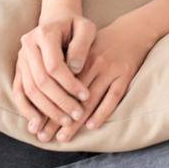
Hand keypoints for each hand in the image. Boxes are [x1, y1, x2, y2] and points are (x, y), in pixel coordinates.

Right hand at [10, 8, 96, 141]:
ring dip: (47, 109)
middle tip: (76, 116)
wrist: (57, 20)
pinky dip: (26, 110)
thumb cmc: (75, 26)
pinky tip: (37, 124)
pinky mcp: (19, 70)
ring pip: (30, 90)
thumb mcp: (86, 28)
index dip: (70, 84)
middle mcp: (28, 45)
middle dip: (60, 101)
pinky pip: (19, 92)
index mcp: (44, 33)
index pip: (54, 65)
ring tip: (64, 122)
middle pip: (41, 81)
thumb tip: (76, 69)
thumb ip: (83, 45)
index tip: (85, 96)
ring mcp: (21, 58)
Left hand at [46, 13, 161, 142]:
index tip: (35, 123)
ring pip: (90, 99)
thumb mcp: (82, 47)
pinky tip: (91, 125)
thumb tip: (43, 86)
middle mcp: (93, 63)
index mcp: (79, 56)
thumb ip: (66, 63)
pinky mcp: (125, 74)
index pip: (59, 85)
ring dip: (75, 120)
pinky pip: (113, 96)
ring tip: (63, 137)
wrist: (133, 30)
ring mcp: (110, 69)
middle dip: (56, 118)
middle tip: (44, 136)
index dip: (46, 105)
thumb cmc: (102, 43)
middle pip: (71, 95)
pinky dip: (102, 112)